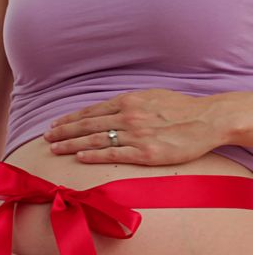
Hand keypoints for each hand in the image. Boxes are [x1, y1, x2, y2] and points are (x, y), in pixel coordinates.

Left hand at [44, 89, 228, 165]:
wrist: (208, 119)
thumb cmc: (181, 109)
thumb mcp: (151, 97)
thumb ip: (129, 103)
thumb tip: (109, 109)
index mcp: (128, 101)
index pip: (91, 112)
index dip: (70, 119)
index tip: (54, 125)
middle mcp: (128, 116)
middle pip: (87, 125)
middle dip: (63, 132)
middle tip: (46, 138)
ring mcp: (135, 134)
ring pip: (95, 139)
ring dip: (71, 144)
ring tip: (54, 149)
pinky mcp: (145, 152)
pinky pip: (113, 154)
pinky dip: (93, 155)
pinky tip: (79, 157)